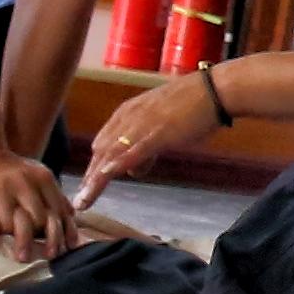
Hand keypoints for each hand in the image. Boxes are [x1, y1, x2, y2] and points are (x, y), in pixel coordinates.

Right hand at [0, 149, 75, 262]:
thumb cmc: (14, 174)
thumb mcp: (38, 178)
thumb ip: (55, 197)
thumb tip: (72, 216)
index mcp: (43, 178)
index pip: (55, 211)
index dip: (57, 235)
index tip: (55, 253)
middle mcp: (23, 181)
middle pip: (35, 219)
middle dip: (31, 240)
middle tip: (26, 258)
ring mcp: (0, 186)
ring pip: (7, 223)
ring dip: (5, 239)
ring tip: (3, 253)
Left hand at [79, 72, 218, 205]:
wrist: (214, 91)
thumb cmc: (194, 107)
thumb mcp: (163, 128)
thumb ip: (146, 151)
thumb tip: (132, 172)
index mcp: (127, 114)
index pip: (103, 146)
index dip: (93, 169)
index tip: (85, 188)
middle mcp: (127, 118)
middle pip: (101, 153)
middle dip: (89, 179)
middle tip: (78, 202)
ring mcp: (141, 125)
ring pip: (111, 156)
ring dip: (95, 180)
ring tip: (84, 201)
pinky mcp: (157, 133)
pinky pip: (133, 151)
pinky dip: (117, 164)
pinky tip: (105, 177)